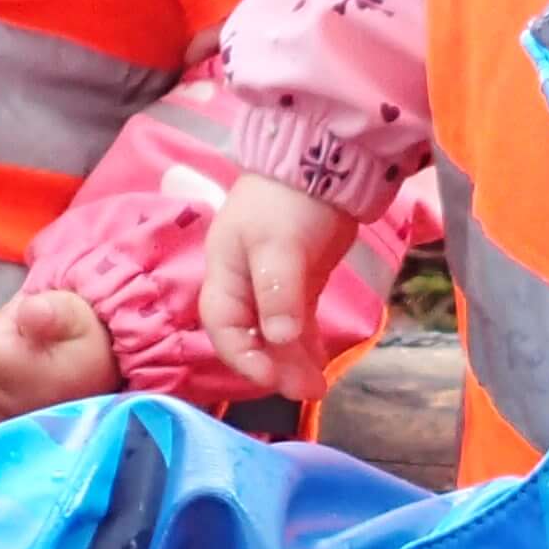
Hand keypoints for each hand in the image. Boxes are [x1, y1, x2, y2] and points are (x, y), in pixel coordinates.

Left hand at [0, 290, 123, 425]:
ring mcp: (4, 422)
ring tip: (6, 351)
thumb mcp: (75, 312)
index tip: (25, 325)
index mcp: (37, 381)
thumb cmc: (84, 338)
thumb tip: (30, 311)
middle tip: (16, 337)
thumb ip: (53, 310)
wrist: (99, 370)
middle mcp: (18, 410)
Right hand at [199, 175, 359, 400]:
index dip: (244, 358)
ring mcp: (272, 285)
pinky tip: (319, 362)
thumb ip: (278, 294)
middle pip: (252, 338)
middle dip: (276, 366)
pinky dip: (306, 344)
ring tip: (318, 385)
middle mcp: (243, 286)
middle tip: (308, 389)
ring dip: (294, 361)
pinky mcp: (299, 283)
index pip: (224, 329)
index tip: (272, 379)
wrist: (324, 159)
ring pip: (277, 335)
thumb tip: (281, 340)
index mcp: (225, 275)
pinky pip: (297, 323)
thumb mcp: (279, 245)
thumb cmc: (288, 200)